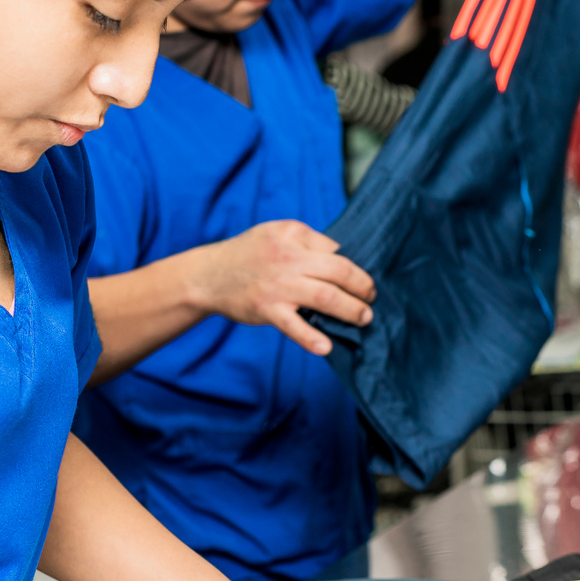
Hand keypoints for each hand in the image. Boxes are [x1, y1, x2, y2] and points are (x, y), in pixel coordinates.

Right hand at [188, 221, 374, 356]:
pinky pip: (294, 326)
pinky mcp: (267, 309)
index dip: (354, 267)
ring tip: (363, 319)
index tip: (361, 281)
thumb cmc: (248, 254)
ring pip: (326, 297)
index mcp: (294, 235)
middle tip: (371, 299)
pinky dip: (311, 338)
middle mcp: (288, 258)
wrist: (208, 275)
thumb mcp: (276, 233)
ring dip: (351, 310)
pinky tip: (326, 347)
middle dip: (363, 288)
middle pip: (339, 272)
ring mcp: (278, 285)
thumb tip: (342, 255)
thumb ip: (307, 241)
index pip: (335, 251)